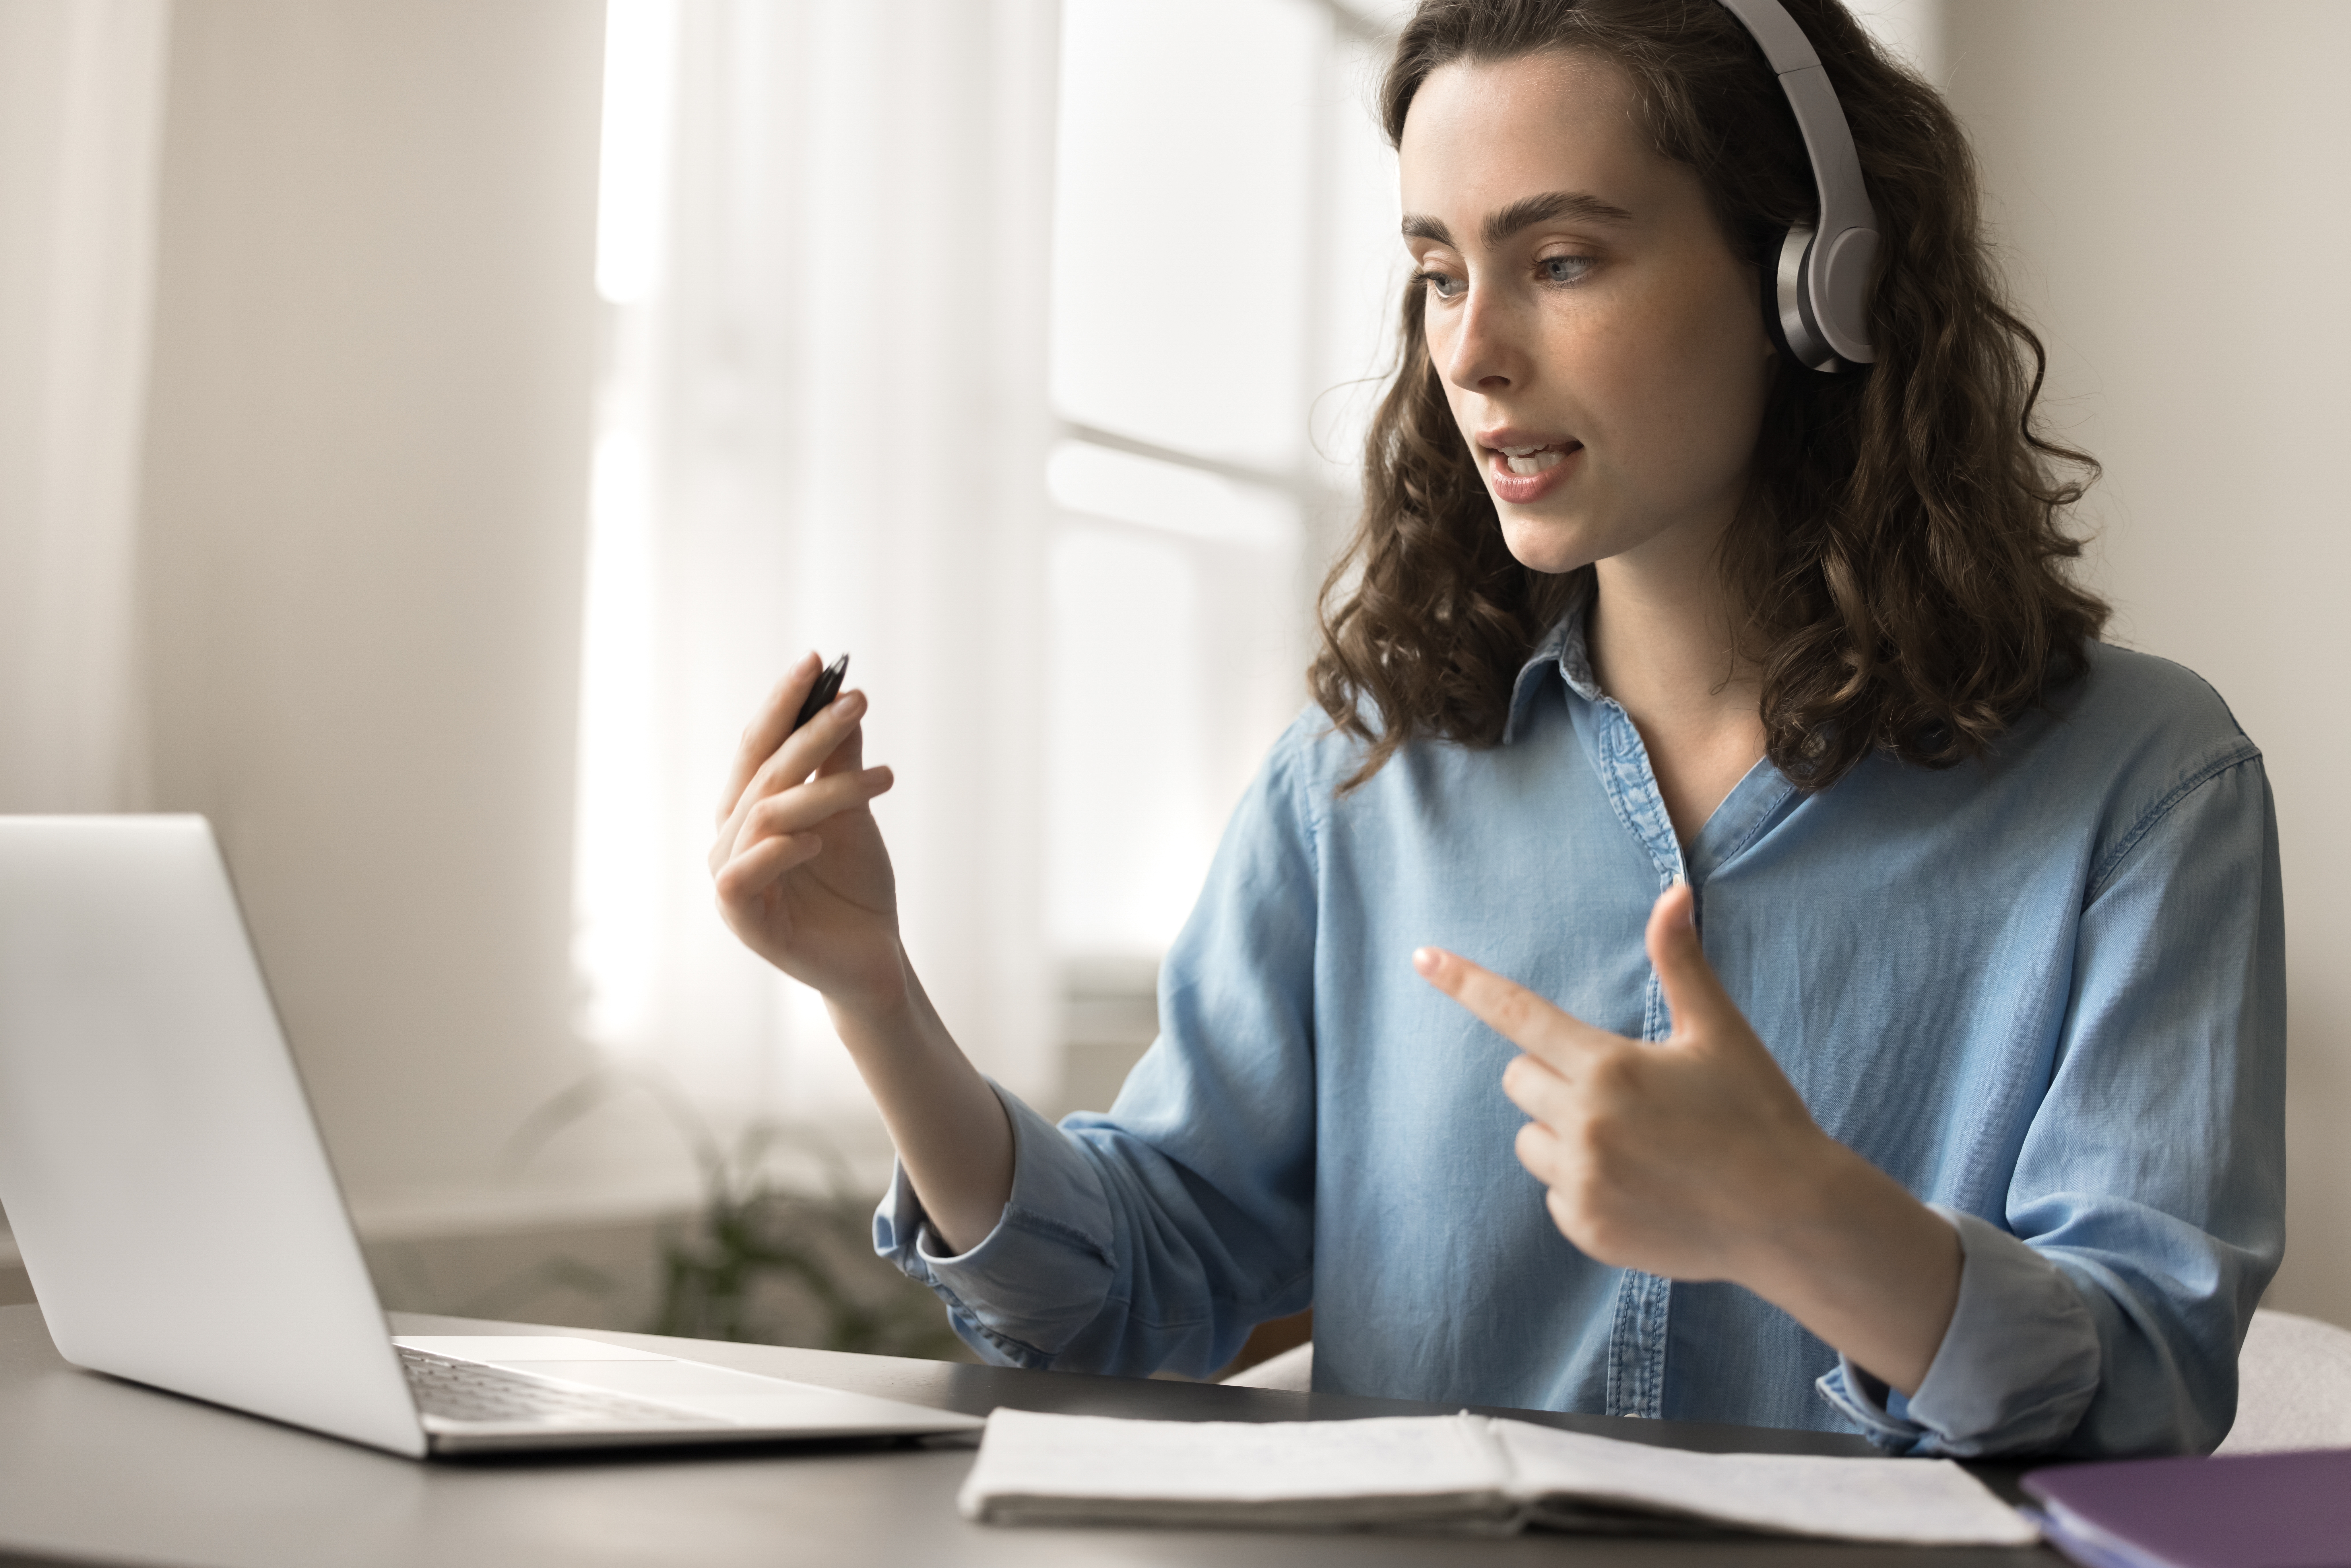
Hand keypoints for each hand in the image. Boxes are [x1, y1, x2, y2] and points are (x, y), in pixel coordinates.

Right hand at [709, 654, 905, 1016]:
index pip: (758, 745)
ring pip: (768, 816)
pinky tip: (816, 842)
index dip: (783, 703)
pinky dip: (778, 852)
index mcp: (749, 810)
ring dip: (825, 791)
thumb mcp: (852, 816)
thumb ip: (840, 764)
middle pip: (766, 772)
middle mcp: (731, 840)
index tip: (817, 660)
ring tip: (884, 780)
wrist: (873, 957)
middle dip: (812, 731)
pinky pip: (743, 876)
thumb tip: (846, 698)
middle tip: (858, 700)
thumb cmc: (855, 887)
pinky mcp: (742, 920)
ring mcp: (732, 881)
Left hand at [1414, 881, 1960, 1391]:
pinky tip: (1642, 1188)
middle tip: (1620, 1093)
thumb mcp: (1720, 1032)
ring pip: (1531, 1139)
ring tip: (1637, 1145)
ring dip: (1564, 1134)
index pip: (1517, 1013)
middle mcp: (1585, 1123)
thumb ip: (1681, 963)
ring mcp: (1583, 1181)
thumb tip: (1673, 891)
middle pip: (1519, 1080)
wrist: (1792, 1216)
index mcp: (1608, 1067)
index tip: (1422, 957)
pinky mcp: (1588, 1228)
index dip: (1464, 982)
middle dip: (1553, 1077)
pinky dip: (1584, 1187)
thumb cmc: (1759, 1114)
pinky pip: (1553, 1194)